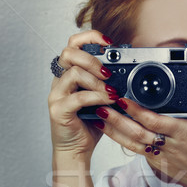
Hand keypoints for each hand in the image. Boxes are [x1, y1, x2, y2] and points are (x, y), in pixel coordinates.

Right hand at [48, 30, 116, 160]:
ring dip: (97, 81)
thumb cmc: (89, 123)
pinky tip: (108, 102)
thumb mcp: (102, 98)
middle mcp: (59, 81)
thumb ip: (109, 82)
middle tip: (108, 73)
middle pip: (68, 53)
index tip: (109, 43)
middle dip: (92, 59)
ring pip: (73, 73)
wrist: (76, 149)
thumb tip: (130, 69)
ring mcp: (57, 95)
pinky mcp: (59, 110)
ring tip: (112, 92)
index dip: (90, 37)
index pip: (73, 44)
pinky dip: (96, 97)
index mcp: (69, 73)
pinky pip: (77, 97)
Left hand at [94, 77, 186, 186]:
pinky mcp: (156, 162)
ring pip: (132, 143)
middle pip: (138, 132)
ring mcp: (161, 156)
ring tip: (97, 115)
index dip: (138, 112)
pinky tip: (109, 129)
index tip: (124, 100)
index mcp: (184, 134)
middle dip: (117, 119)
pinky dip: (120, 139)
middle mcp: (169, 146)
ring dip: (113, 129)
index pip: (156, 122)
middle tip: (101, 105)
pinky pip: (135, 150)